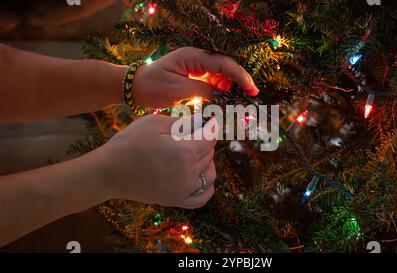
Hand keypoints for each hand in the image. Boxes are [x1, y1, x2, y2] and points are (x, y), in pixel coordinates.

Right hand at [98, 114, 217, 207]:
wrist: (108, 172)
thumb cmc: (129, 143)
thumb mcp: (154, 124)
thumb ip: (182, 122)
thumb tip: (201, 120)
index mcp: (185, 152)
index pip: (209, 139)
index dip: (210, 128)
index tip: (210, 121)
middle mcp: (188, 173)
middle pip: (209, 155)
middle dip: (205, 142)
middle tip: (194, 134)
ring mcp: (183, 189)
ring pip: (209, 175)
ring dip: (208, 163)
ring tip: (197, 154)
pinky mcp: (175, 200)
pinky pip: (202, 198)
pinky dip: (207, 188)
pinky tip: (203, 178)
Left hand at [132, 47, 258, 107]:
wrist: (135, 88)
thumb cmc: (153, 86)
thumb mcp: (178, 90)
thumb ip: (203, 91)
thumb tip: (222, 96)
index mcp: (193, 56)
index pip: (222, 64)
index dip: (239, 76)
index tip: (251, 89)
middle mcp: (197, 59)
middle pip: (225, 68)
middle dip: (239, 81)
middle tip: (252, 96)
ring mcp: (196, 68)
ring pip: (221, 76)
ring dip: (231, 88)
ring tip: (242, 100)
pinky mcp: (194, 77)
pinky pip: (212, 83)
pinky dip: (221, 91)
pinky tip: (228, 100)